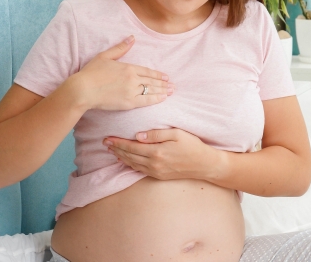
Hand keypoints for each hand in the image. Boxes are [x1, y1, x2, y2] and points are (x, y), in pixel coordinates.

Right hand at [71, 35, 173, 110]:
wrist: (83, 90)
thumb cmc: (90, 73)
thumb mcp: (104, 56)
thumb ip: (120, 48)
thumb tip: (132, 38)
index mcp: (128, 67)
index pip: (147, 71)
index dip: (158, 74)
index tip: (166, 77)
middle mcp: (132, 78)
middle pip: (152, 81)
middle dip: (164, 83)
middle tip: (173, 85)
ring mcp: (131, 90)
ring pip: (151, 90)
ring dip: (163, 91)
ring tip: (171, 92)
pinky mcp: (128, 102)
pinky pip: (146, 100)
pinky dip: (156, 99)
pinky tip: (163, 98)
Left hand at [103, 128, 220, 180]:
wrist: (204, 164)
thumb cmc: (192, 146)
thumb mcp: (177, 134)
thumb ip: (156, 134)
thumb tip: (137, 135)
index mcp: (156, 152)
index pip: (131, 147)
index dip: (118, 142)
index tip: (107, 138)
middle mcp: (154, 164)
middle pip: (129, 156)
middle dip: (116, 149)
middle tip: (105, 143)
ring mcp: (156, 171)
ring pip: (133, 164)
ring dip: (121, 157)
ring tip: (112, 150)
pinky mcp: (159, 176)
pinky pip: (140, 170)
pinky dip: (130, 164)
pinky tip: (126, 160)